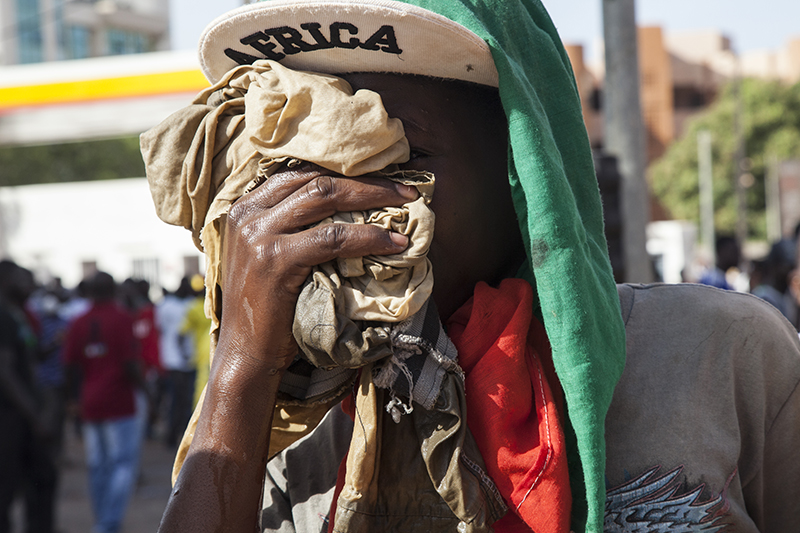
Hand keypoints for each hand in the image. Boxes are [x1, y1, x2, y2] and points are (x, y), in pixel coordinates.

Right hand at [158, 163, 417, 532]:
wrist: (245, 356)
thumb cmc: (266, 312)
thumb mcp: (271, 259)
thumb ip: (292, 230)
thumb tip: (346, 212)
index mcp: (245, 208)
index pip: (300, 174)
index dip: (344, 172)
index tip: (382, 177)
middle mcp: (247, 213)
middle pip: (316, 179)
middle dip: (366, 179)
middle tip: (406, 186)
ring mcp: (258, 234)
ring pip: (326, 198)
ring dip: (374, 197)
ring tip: (408, 203)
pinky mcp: (275, 259)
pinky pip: (332, 237)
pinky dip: (369, 236)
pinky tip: (394, 243)